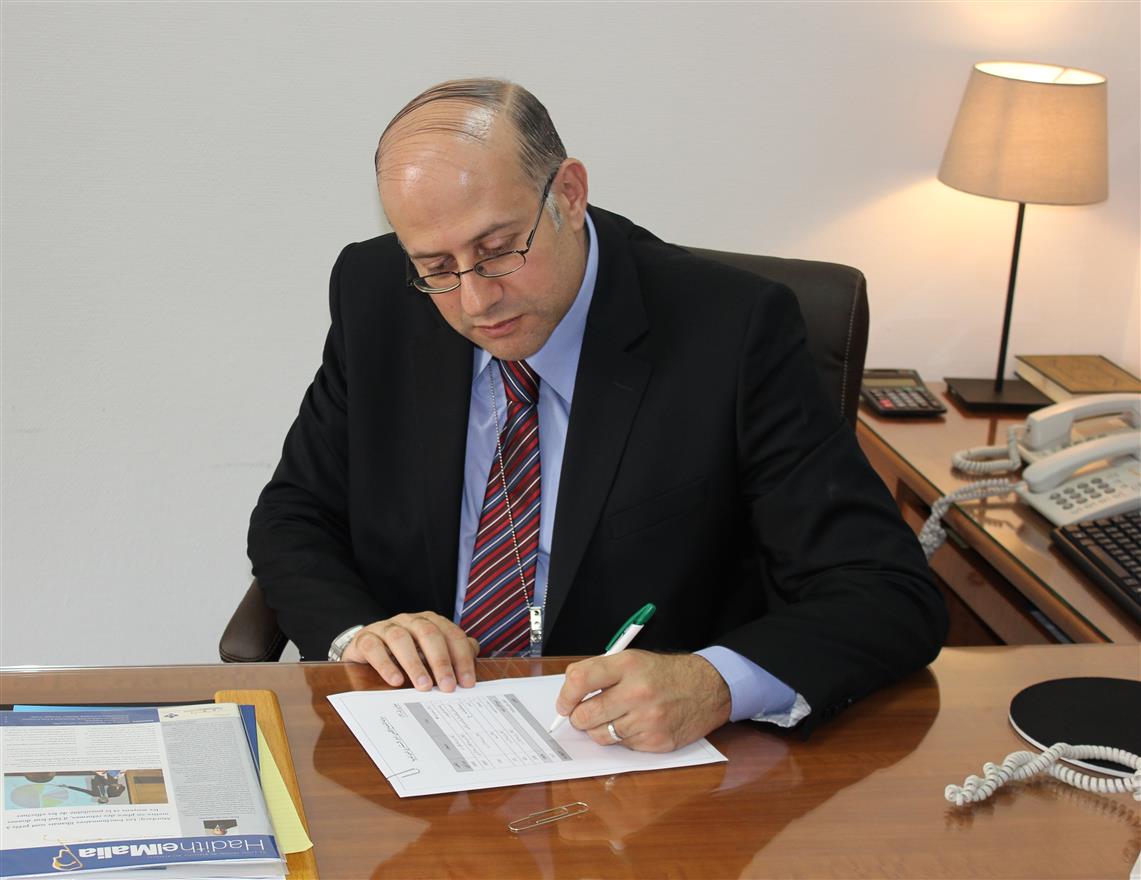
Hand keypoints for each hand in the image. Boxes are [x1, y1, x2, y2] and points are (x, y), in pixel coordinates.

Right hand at [341, 612, 479, 692]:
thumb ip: (452, 652)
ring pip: (401, 639)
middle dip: (441, 661)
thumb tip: (474, 652)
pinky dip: (386, 664)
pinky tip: (396, 681)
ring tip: (423, 686)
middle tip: (448, 686)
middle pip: (429, 634)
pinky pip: (374, 647)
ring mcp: (386, 627)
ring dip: (414, 663)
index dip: (462, 658)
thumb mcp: (430, 653)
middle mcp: (410, 620)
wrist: (367, 648)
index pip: (451, 635)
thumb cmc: (405, 652)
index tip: (467, 683)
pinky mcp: (366, 638)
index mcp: (430, 622)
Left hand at [554, 651, 731, 751]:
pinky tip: (636, 725)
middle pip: (584, 715)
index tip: (564, 703)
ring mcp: (648, 719)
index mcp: (628, 665)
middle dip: (578, 718)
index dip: (565, 695)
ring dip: (600, 730)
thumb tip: (568, 695)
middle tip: (583, 715)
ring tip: (613, 718)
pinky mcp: (657, 742)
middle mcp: (638, 692)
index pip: (580, 679)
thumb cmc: (665, 674)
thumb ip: (600, 672)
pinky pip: (622, 746)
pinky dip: (623, 738)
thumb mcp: (633, 659)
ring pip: (601, 735)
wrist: (707, 688)